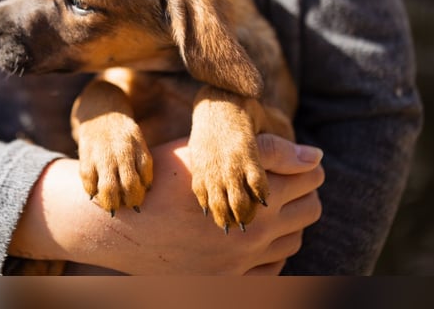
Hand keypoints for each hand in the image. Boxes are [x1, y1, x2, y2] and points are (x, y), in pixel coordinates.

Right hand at [9, 133, 322, 273]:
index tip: (294, 160)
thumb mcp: (207, 153)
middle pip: (309, 208)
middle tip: (283, 180)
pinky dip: (273, 251)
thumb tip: (314, 155)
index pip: (309, 175)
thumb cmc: (161, 178)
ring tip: (267, 205)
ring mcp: (243, 262)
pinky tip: (255, 235)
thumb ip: (265, 150)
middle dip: (303, 190)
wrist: (120, 225)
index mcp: (253, 195)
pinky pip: (274, 269)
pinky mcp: (229, 282)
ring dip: (289, 220)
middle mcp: (255, 232)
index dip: (305, 163)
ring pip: (294, 240)